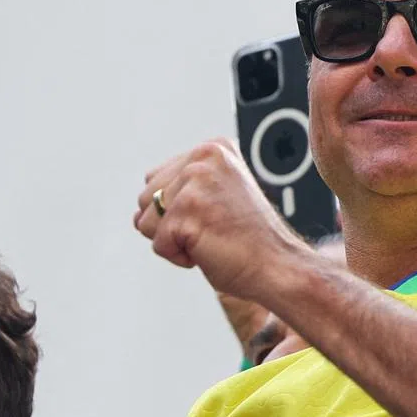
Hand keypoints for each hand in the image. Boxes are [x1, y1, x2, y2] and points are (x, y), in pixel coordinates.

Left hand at [134, 138, 311, 304]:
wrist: (279, 267)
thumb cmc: (250, 241)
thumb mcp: (215, 199)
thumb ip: (177, 194)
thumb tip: (137, 216)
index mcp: (212, 149)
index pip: (156, 179)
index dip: (178, 209)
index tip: (216, 215)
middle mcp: (203, 157)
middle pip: (146, 198)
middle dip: (171, 224)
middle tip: (214, 229)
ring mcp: (195, 181)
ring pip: (146, 221)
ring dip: (174, 240)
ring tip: (212, 238)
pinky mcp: (187, 210)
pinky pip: (158, 244)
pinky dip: (179, 257)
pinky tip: (210, 250)